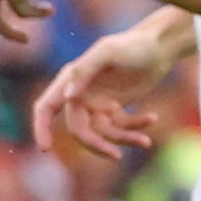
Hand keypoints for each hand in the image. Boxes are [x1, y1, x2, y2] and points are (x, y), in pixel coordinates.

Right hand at [29, 30, 177, 163]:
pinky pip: (121, 128)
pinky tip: (152, 118)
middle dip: (97, 144)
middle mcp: (80, 95)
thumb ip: (85, 71)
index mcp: (70, 80)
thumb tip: (68, 97)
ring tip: (145, 142)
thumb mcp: (108, 52)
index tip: (45, 148)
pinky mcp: (115, 110)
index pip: (46, 107)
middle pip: (79, 129)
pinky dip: (136, 127)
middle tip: (117, 155)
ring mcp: (97, 104)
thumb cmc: (132, 45)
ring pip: (103, 134)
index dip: (41, 128)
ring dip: (124, 139)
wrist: (159, 47)